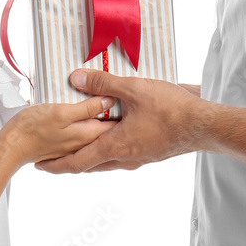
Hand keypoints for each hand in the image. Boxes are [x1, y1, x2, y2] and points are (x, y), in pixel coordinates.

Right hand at [0, 96, 116, 167]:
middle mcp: (87, 141)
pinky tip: (90, 112)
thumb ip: (87, 108)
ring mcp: (78, 143)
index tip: (127, 91)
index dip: (125, 107)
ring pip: (99, 129)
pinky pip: (87, 132)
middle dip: (118, 112)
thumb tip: (110, 99)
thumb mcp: (62, 112)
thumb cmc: (33, 128)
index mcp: (89, 134)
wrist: (13, 145)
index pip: (118, 122)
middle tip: (121, 91)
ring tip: (109, 98)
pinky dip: (92, 122)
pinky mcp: (68, 142)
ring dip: (105, 116)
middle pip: (111, 126)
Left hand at [34, 69, 205, 173]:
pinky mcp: (150, 151)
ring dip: (89, 154)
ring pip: (107, 160)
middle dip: (69, 161)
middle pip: (90, 165)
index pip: (78, 162)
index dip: (57, 164)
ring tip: (76, 144)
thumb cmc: (172, 109)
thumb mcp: (133, 89)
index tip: (40, 165)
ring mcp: (139, 156)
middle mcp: (126, 157)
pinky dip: (108, 147)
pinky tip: (110, 133)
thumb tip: (76, 79)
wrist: (204, 125)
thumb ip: (103, 84)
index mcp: (116, 146)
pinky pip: (122, 154)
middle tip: (52, 158)